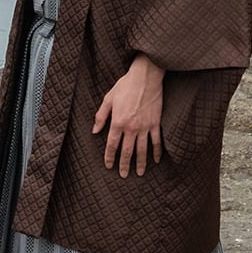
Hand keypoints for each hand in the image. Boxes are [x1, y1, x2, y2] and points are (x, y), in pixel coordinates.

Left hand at [95, 56, 165, 176]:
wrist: (145, 77)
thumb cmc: (125, 86)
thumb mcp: (108, 99)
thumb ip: (101, 116)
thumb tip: (94, 131)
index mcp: (118, 122)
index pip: (112, 145)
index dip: (110, 157)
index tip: (109, 166)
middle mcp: (131, 127)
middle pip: (127, 151)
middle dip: (124, 165)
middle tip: (123, 175)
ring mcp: (145, 126)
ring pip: (142, 149)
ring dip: (140, 163)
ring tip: (139, 173)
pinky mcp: (156, 123)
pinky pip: (157, 141)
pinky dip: (157, 152)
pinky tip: (156, 160)